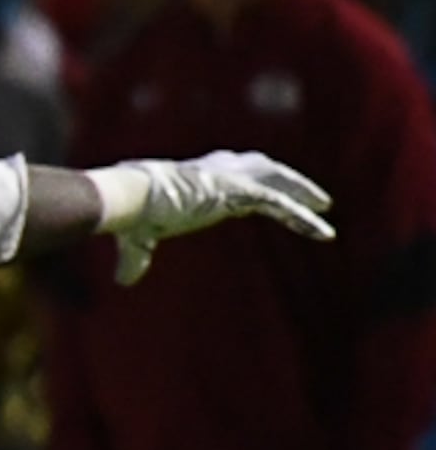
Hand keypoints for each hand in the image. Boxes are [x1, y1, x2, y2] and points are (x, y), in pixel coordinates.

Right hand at [96, 151, 334, 282]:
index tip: (260, 186)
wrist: (132, 195)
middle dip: (285, 179)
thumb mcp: (136, 238)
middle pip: (260, 168)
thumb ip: (136, 258)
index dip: (246, 177)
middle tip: (308, 193)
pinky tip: (324, 233)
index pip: (229, 172)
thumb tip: (123, 281)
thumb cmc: (130, 212)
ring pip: (277, 182)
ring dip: (302, 192)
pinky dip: (304, 219)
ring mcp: (231, 178)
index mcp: (194, 177)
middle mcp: (217, 171)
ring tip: (324, 206)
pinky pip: (281, 205)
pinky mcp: (241, 191)